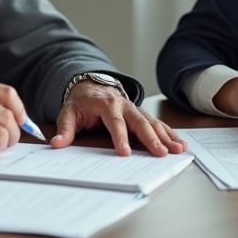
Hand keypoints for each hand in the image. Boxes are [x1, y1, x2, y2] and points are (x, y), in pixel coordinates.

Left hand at [51, 81, 187, 156]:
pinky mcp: (141, 115)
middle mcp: (125, 105)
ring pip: (152, 123)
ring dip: (166, 136)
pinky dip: (169, 133)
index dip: (120, 138)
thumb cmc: (81, 101)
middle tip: (160, 153)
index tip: (125, 152)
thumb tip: (57, 143)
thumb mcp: (68, 111)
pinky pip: (157, 124)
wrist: (91, 84)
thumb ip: (65, 128)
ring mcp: (135, 109)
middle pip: (140, 122)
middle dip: (151, 138)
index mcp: (107, 104)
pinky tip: (180, 143)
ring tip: (178, 149)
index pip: (115, 122)